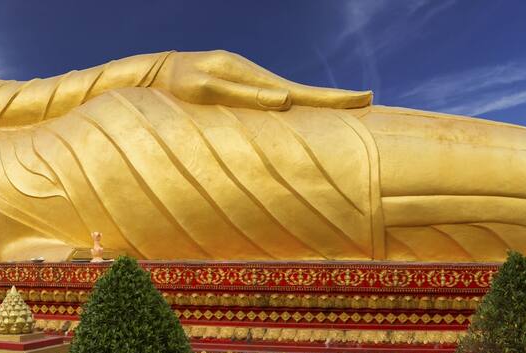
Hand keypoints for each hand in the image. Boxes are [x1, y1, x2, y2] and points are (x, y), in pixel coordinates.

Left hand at [151, 50, 371, 110]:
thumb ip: (244, 95)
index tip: (363, 98)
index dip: (332, 99)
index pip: (302, 93)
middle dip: (335, 99)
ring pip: (293, 95)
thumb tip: (285, 101)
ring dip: (320, 102)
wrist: (158, 71)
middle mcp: (256, 77)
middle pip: (304, 92)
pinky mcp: (243, 88)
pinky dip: (298, 103)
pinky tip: (305, 108)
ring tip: (347, 107)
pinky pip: (277, 98)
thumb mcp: (206, 90)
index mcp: (254, 78)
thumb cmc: (176, 85)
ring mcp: (251, 82)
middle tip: (368, 100)